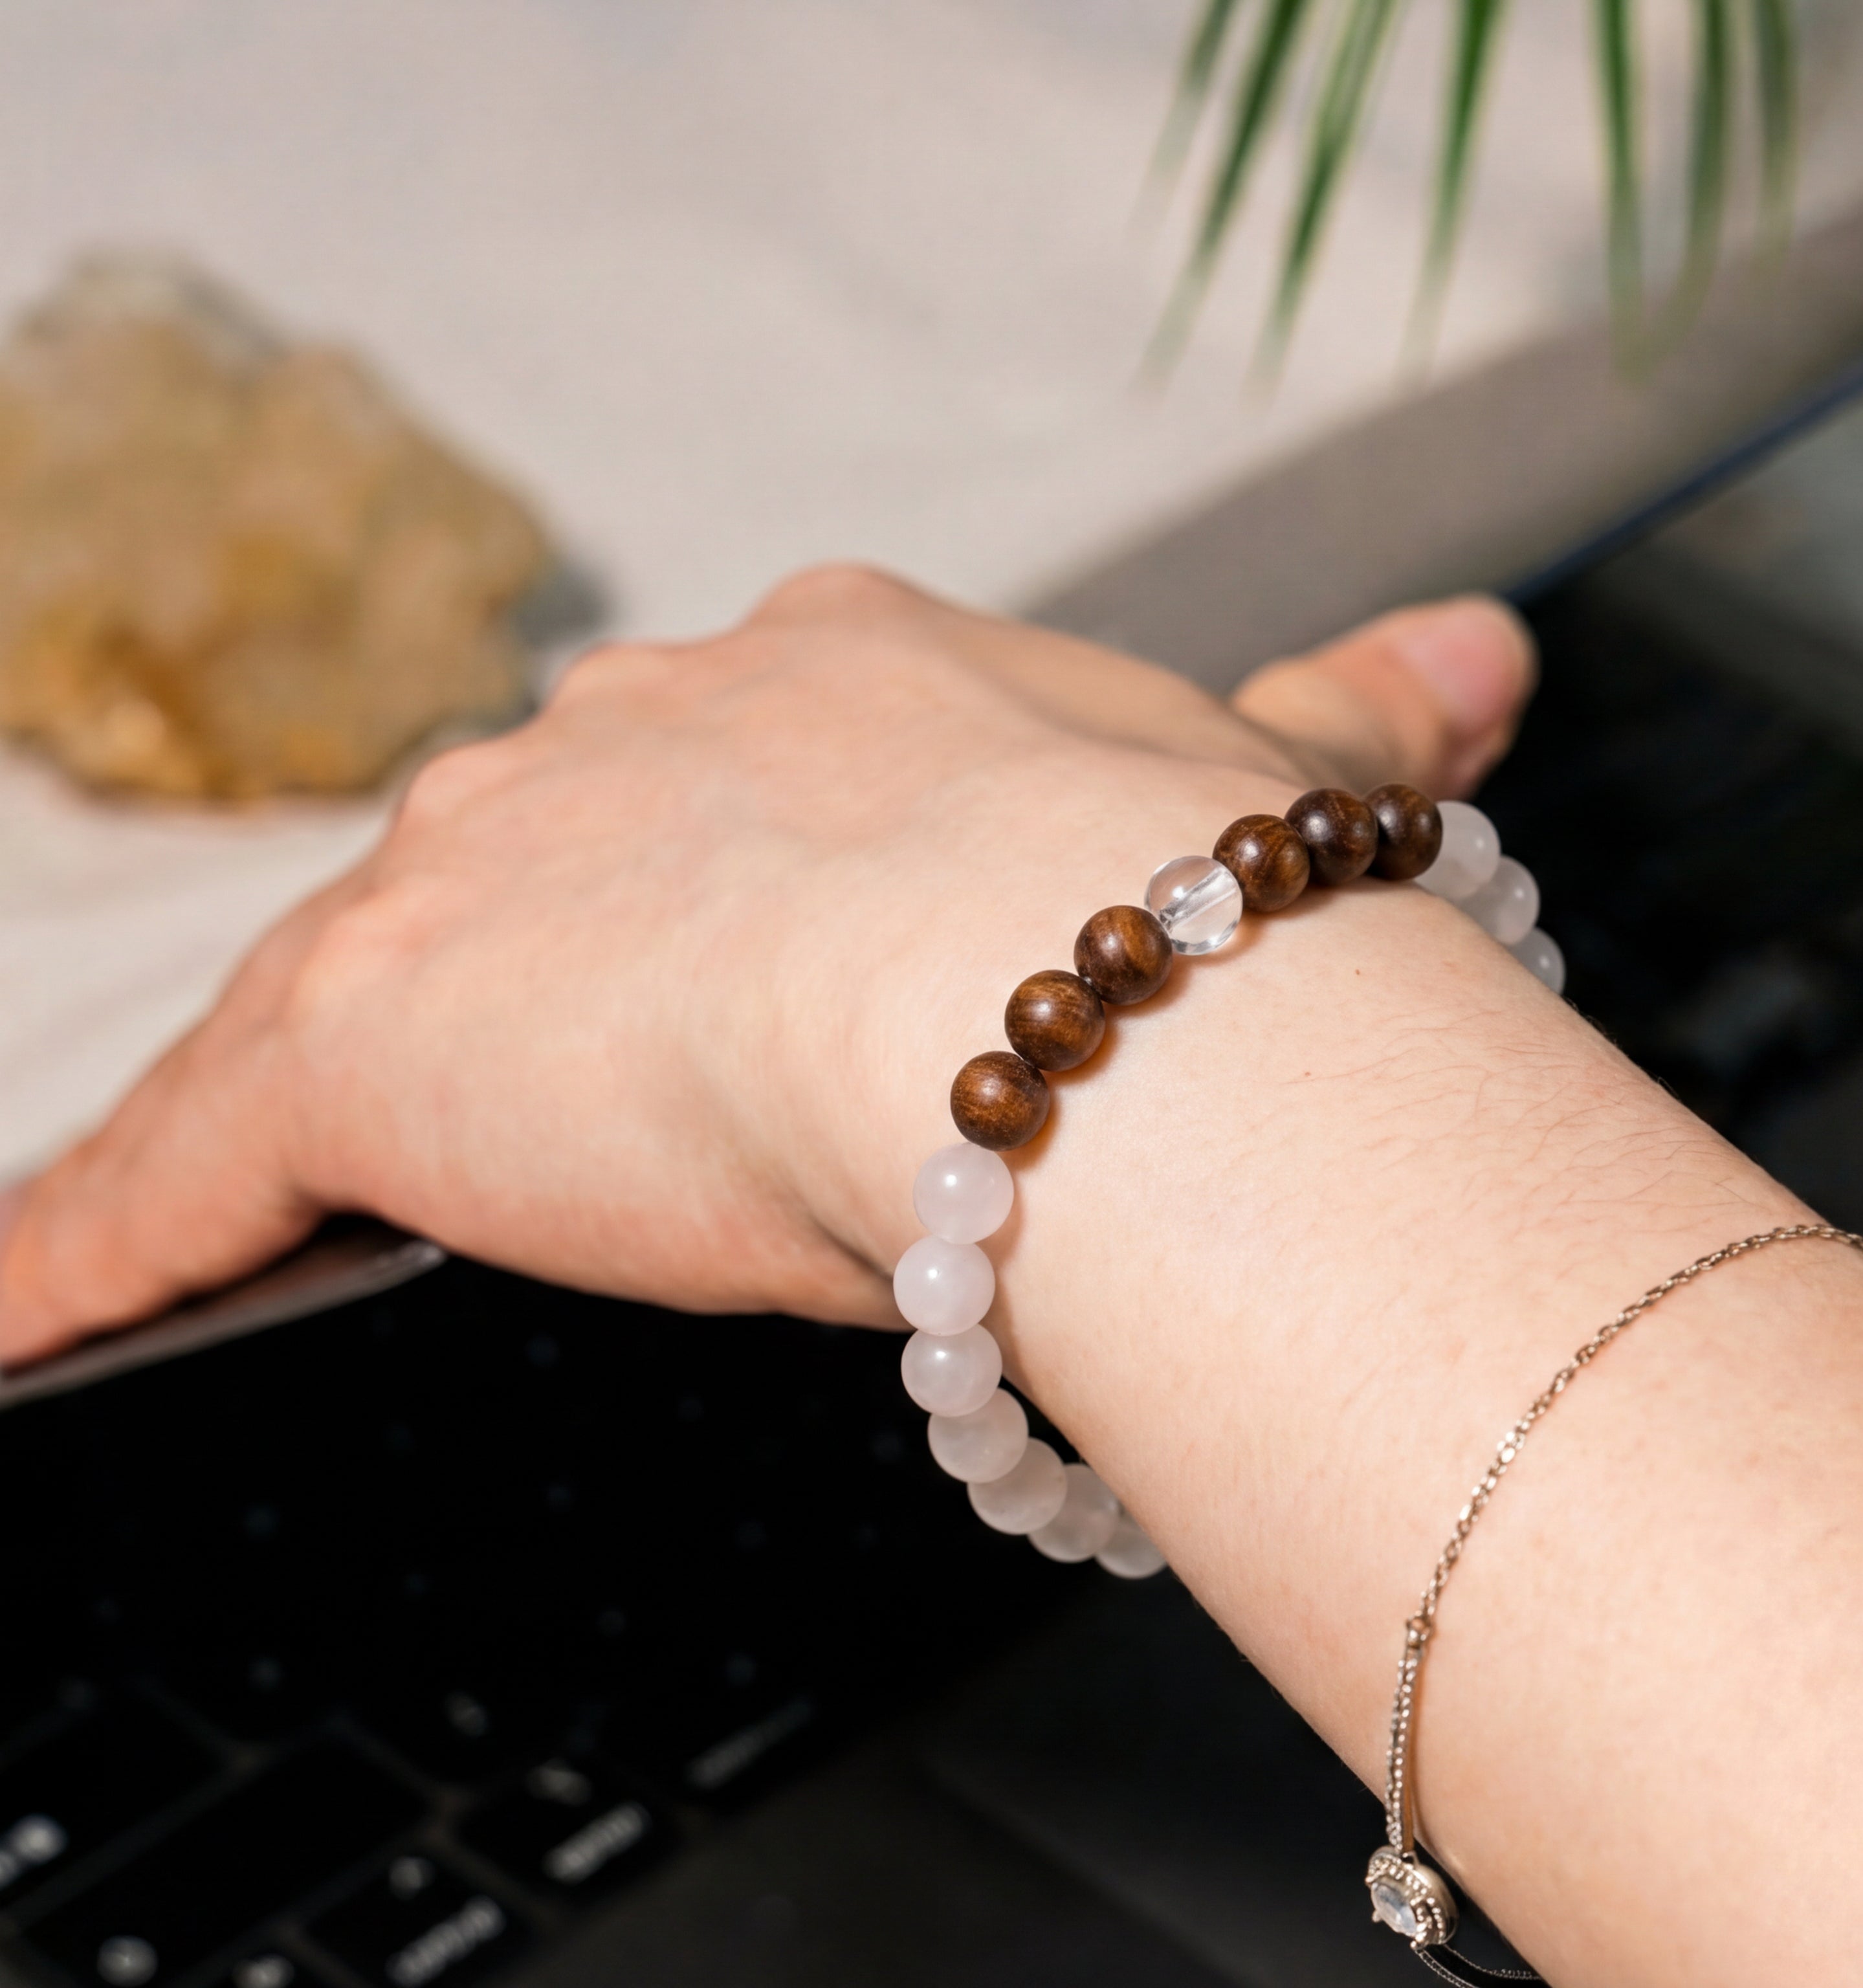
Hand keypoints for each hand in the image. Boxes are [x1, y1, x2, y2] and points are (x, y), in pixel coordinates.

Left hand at [0, 568, 1529, 1365]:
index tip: (723, 957)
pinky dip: (123, 1236)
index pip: (712, 781)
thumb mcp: (1264, 801)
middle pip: (528, 865)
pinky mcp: (370, 1041)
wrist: (1091, 1000)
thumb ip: (1350, 719)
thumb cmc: (1188, 920)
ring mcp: (483, 878)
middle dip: (548, 969)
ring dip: (337, 1089)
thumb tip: (1477, 661)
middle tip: (570, 1088)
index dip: (715, 879)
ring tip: (268, 1201)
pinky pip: (194, 1161)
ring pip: (362, 987)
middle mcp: (634, 742)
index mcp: (833, 687)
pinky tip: (58, 1305)